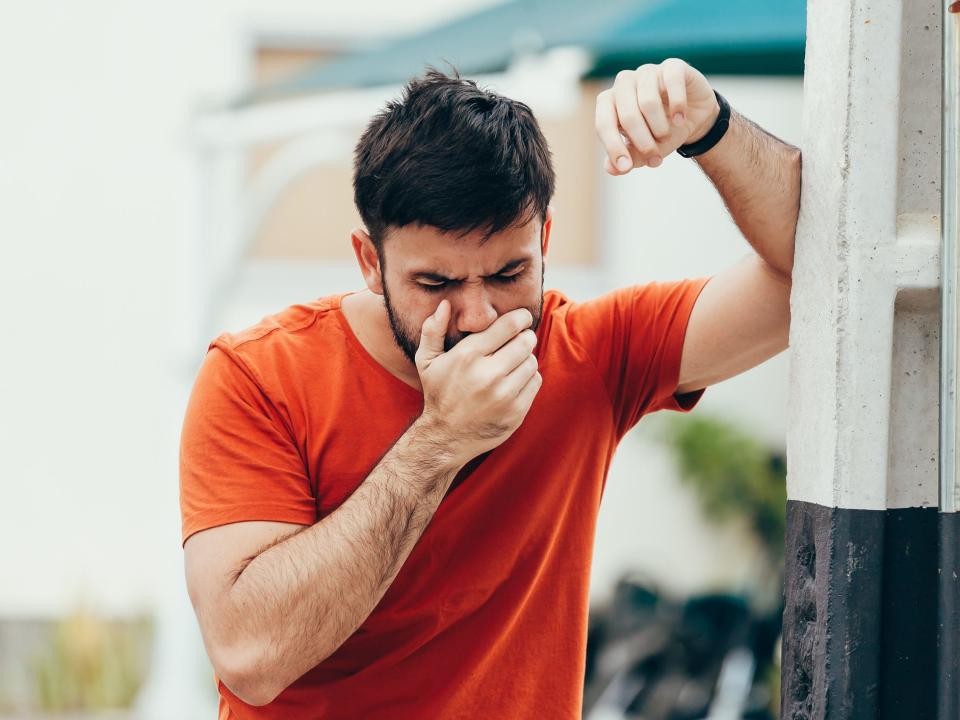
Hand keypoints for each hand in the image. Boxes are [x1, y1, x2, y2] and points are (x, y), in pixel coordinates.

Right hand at [415, 300, 541, 462]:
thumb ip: (432, 330)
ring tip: (511, 363)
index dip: (521, 317)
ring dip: (525, 359)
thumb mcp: (427, 361)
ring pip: (532, 361)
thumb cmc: (439, 393)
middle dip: (524, 337)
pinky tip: (513, 381)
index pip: (509, 325)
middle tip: (518, 340)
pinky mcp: (516, 411)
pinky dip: (528, 378)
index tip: (522, 317)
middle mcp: (488, 374)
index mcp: (468, 356)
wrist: (446, 437)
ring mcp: (504, 395)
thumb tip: (445, 304)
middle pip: (525, 341)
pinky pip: (535, 382)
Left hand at [595, 58, 718, 172]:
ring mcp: (648, 72)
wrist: (693, 117)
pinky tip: (680, 119)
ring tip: (666, 136)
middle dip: (642, 141)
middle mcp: (625, 83)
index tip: (626, 167)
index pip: (604, 122)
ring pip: (648, 101)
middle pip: (627, 114)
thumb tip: (612, 169)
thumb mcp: (646, 150)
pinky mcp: (672, 66)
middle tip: (655, 158)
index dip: (613, 146)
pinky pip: (672, 81)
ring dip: (659, 127)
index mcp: (610, 103)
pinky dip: (678, 105)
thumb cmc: (662, 132)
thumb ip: (629, 158)